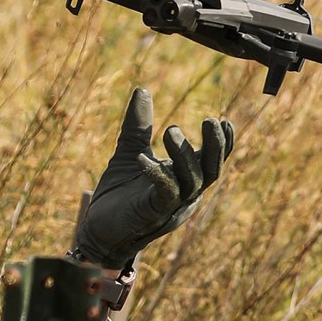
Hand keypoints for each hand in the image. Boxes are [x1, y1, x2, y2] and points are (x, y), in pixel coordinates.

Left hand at [74, 88, 233, 269]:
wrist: (98, 230)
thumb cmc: (119, 195)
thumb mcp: (129, 153)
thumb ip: (138, 126)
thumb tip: (143, 90)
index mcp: (184, 180)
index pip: (211, 161)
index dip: (223, 143)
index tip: (224, 120)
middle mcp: (185, 195)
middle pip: (211, 171)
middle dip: (215, 146)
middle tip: (210, 120)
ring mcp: (171, 207)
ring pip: (192, 182)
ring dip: (185, 155)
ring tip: (171, 130)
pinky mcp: (153, 215)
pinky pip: (164, 194)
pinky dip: (156, 174)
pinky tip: (142, 158)